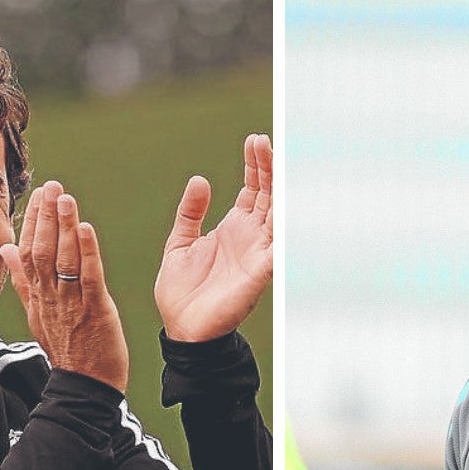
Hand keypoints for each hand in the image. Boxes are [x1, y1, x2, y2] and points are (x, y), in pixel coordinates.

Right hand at [0, 181, 129, 391]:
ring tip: (65, 198)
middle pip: (42, 251)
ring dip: (64, 226)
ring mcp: (71, 304)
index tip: (37, 196)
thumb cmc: (68, 350)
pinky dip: (87, 252)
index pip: (28, 253)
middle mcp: (51, 298)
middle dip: (46, 216)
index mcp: (38, 297)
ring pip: (62, 260)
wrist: (84, 387)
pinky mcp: (95, 311)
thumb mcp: (37, 315)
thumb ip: (23, 282)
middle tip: (52, 186)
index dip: (32, 223)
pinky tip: (86, 229)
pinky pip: (88, 278)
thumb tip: (7, 250)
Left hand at [154, 133, 273, 341]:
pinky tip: (289, 206)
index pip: (252, 189)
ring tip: (278, 160)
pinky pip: (280, 247)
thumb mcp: (179, 243)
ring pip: (278, 214)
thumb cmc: (182, 292)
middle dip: (269, 168)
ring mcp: (258, 254)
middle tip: (264, 141)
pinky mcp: (260, 273)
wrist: (182, 329)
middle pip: (268, 195)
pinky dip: (287, 228)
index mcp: (233, 229)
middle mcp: (250, 238)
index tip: (255, 140)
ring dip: (280, 189)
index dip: (256, 165)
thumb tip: (200, 180)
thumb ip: (190, 213)